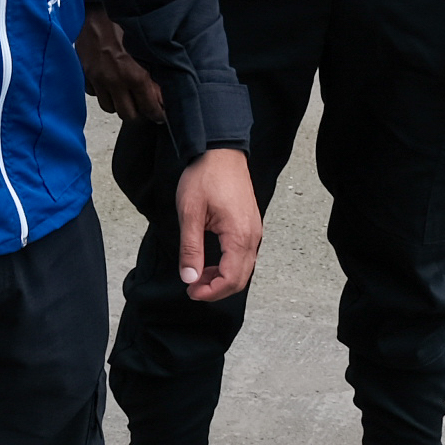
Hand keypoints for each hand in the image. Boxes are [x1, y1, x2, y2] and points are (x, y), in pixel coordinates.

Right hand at [74, 6, 165, 123]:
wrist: (95, 8)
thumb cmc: (123, 22)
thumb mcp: (147, 47)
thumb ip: (155, 74)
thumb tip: (161, 94)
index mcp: (134, 74)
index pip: (149, 108)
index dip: (157, 114)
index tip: (160, 115)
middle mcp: (114, 80)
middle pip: (128, 115)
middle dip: (137, 112)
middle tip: (143, 105)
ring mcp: (97, 78)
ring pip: (109, 107)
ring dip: (118, 103)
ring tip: (125, 93)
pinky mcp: (84, 73)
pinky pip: (94, 93)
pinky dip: (102, 91)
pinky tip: (108, 81)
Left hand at [170, 147, 262, 301]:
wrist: (220, 151)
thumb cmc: (206, 176)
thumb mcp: (190, 213)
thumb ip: (191, 249)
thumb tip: (190, 278)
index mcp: (239, 235)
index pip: (231, 278)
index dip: (211, 292)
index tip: (191, 292)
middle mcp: (252, 236)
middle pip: (240, 278)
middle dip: (216, 289)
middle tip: (192, 289)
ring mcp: (254, 230)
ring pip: (243, 268)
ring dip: (222, 278)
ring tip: (198, 277)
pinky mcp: (250, 225)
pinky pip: (243, 255)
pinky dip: (228, 266)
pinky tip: (210, 263)